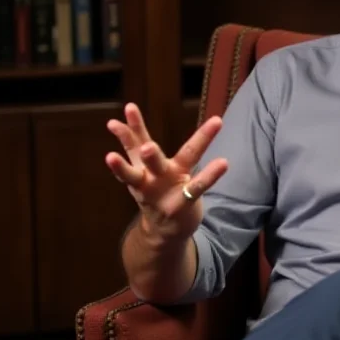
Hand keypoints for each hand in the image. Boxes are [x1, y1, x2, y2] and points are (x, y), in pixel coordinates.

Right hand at [105, 103, 228, 239]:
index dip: (134, 126)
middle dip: (144, 154)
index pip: (137, 143)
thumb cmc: (154, 192)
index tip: (130, 107)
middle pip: (146, 162)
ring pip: (166, 179)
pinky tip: (224, 162)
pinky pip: (197, 188)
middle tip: (147, 146)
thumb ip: (133, 144)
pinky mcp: (181, 204)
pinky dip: (209, 175)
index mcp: (142, 167)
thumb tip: (114, 121)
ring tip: (156, 151)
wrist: (160, 232)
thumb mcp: (140, 169)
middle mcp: (151, 178)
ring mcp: (165, 193)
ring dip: (168, 170)